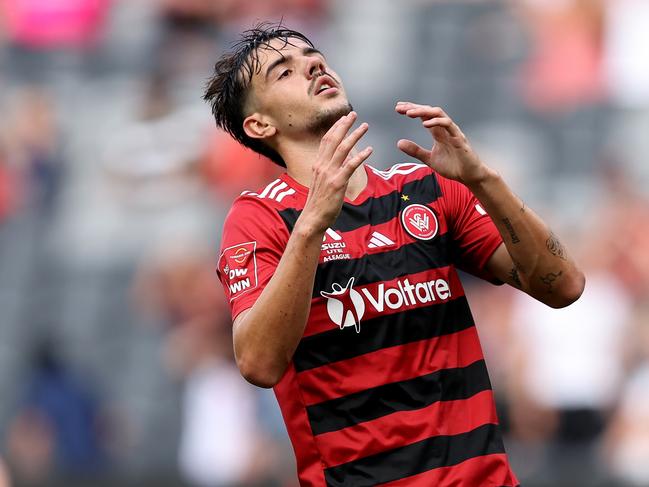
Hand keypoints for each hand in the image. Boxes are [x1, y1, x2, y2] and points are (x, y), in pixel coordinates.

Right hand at [301, 111, 372, 232]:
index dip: (335, 127)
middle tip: (354, 114)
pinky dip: (361, 156)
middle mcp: (322, 166)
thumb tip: (341, 163)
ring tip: (365, 126)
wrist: (312, 219)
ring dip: (355, 135)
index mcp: (318, 165)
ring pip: (343, 149)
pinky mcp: (338, 183)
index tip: (343, 118)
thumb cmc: (318, 204)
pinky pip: (351, 166)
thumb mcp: (321, 183)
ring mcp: (329, 174)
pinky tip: (370, 150)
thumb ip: (329, 171)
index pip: (326, 140)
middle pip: (333, 139)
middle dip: (344, 125)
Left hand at [395, 102, 491, 185]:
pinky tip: (425, 124)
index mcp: (438, 133)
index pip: (424, 116)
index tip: (398, 108)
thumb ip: (415, 150)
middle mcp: (445, 129)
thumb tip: (399, 142)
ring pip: (439, 114)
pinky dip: (437, 122)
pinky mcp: (459, 138)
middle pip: (429, 111)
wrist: (469, 176)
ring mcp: (453, 132)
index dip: (412, 110)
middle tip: (399, 107)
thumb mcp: (429, 159)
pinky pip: (449, 125)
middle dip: (414, 108)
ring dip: (423, 111)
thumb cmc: (453, 166)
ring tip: (409, 113)